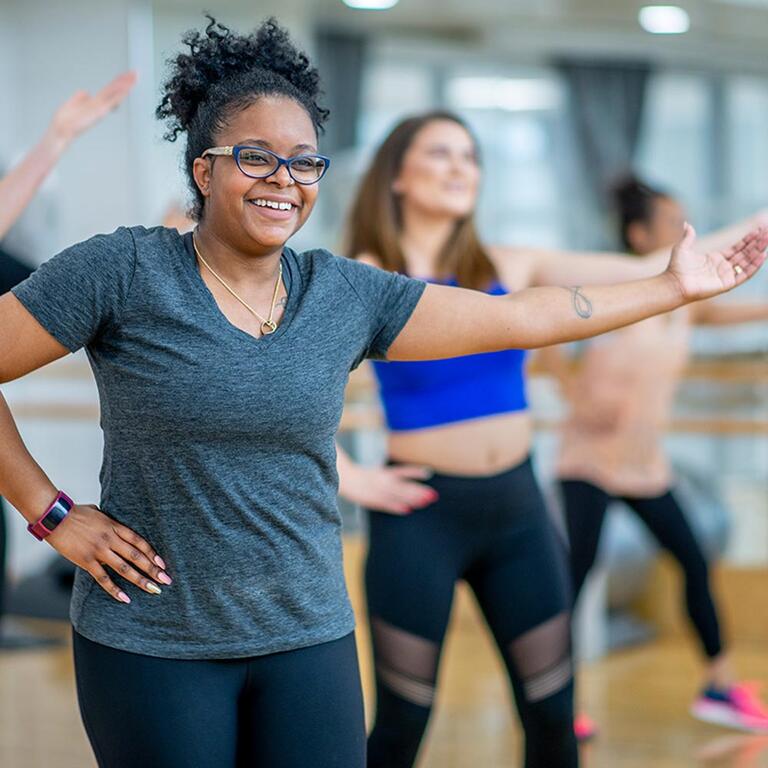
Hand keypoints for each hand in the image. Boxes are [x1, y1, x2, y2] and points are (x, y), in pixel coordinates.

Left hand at [46, 71, 136, 148]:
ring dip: (126, 85)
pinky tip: (125, 90)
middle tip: (135, 73)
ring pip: (115, 94)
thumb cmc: (64, 121)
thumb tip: (86, 92)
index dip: (117, 82)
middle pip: (115, 90)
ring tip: (134, 77)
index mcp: (94, 103)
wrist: (62, 130)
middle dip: (125, 81)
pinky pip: (111, 102)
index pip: (108, 90)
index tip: (125, 75)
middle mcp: (99, 105)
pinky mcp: (99, 112)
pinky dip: (119, 95)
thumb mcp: (71, 104)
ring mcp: (100, 108)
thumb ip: (79, 98)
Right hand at [46, 503, 169, 602]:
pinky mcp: (86, 561)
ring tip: (153, 590)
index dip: (152, 554)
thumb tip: (115, 523)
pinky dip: (114, 589)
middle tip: (166, 580)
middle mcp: (111, 539)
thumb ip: (110, 521)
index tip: (163, 564)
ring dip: (140, 580)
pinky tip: (125, 598)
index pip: (139, 542)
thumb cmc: (76, 512)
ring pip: (124, 568)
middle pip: (137, 557)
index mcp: (115, 526)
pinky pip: (103, 578)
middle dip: (153, 569)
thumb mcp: (100, 513)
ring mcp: (99, 551)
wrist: (55, 517)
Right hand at [340, 464, 437, 514]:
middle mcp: (383, 480)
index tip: (429, 473)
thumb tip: (398, 480)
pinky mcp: (372, 499)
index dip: (415, 472)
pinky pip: (386, 504)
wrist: (342, 478)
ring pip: (398, 494)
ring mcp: (378, 490)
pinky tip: (407, 510)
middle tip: (434, 495)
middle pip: (404, 486)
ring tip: (426, 502)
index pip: (403, 471)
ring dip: (412, 498)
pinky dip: (396, 507)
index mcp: (384, 473)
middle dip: (419, 491)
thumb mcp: (373, 474)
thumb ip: (387, 476)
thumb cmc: (357, 477)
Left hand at [666, 224, 767, 301]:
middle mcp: (723, 266)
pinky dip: (754, 266)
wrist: (674, 283)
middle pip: (745, 253)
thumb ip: (688, 236)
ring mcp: (726, 275)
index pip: (738, 247)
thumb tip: (686, 223)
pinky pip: (744, 274)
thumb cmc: (676, 268)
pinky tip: (763, 256)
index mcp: (716, 258)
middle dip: (757, 243)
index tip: (759, 229)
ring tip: (767, 241)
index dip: (749, 239)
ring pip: (747, 262)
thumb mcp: (683, 248)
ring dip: (758, 252)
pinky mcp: (727, 284)